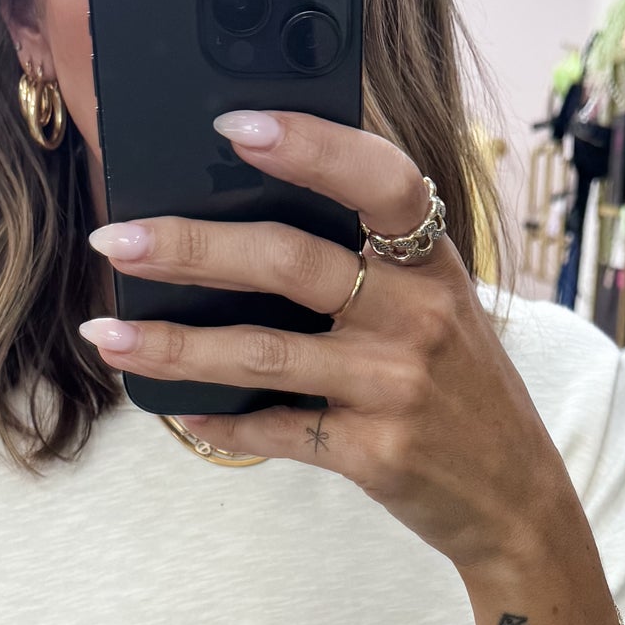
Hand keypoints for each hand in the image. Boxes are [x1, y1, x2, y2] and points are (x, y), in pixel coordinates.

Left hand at [79, 111, 579, 577]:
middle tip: (117, 237)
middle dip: (192, 245)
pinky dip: (219, 421)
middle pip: (291, 261)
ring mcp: (395, 387)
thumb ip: (374, 261)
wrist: (519, 500)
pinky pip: (275, 431)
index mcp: (434, 263)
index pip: (380, 180)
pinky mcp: (374, 454)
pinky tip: (176, 412)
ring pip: (263, 352)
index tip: (234, 124)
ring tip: (105, 334)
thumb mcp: (442, 307)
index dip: (310, 145)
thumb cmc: (462, 390)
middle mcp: (419, 316)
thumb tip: (245, 214)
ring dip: (173, 343)